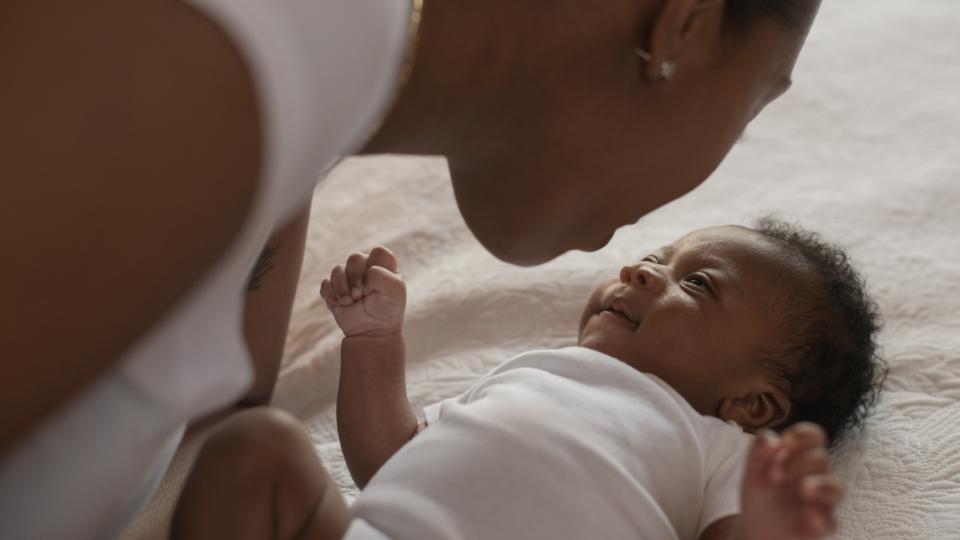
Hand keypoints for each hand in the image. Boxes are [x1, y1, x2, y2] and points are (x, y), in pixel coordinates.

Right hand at [320, 246, 404, 337]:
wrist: (372, 332)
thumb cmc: (387, 310)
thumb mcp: (395, 291)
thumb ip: (383, 275)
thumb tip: (364, 273)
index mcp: (383, 266)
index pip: (378, 252)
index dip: (376, 266)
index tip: (378, 284)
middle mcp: (365, 268)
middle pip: (355, 258)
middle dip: (356, 277)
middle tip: (360, 295)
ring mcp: (348, 278)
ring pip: (337, 270)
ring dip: (342, 288)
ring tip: (349, 302)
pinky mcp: (334, 290)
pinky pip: (325, 284)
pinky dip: (331, 295)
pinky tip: (340, 304)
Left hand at [739, 423, 843, 539]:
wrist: (756, 527)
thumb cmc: (761, 492)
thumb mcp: (753, 469)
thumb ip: (758, 449)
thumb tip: (772, 440)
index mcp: (800, 456)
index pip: (814, 436)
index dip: (802, 435)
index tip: (784, 443)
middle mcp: (815, 475)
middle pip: (820, 458)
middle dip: (797, 462)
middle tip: (773, 475)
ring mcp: (820, 501)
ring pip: (837, 488)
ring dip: (822, 486)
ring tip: (803, 488)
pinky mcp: (820, 526)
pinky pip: (831, 522)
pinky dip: (821, 518)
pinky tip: (807, 516)